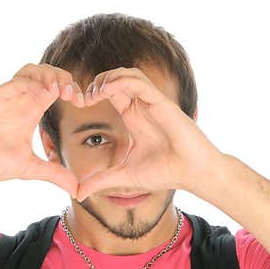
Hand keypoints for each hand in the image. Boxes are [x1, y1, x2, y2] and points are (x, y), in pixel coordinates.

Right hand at [0, 63, 85, 195]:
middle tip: (76, 96)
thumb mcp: (30, 169)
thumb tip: (77, 190)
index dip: (72, 90)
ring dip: (53, 75)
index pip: (57, 89)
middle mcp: (23, 100)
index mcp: (32, 110)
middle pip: (49, 74)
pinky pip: (20, 77)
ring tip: (63, 90)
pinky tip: (47, 91)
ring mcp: (11, 95)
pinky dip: (36, 79)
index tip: (83, 103)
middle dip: (66, 79)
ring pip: (35, 69)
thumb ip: (54, 175)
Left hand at [75, 67, 223, 201]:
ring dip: (109, 77)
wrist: (192, 174)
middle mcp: (142, 106)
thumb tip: (78, 193)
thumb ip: (101, 181)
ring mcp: (152, 103)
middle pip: (117, 77)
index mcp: (133, 116)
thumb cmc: (165, 172)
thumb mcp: (124, 176)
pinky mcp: (163, 104)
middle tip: (84, 96)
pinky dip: (122, 82)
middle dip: (97, 81)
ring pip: (129, 74)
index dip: (93, 92)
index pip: (110, 92)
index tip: (80, 104)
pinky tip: (106, 91)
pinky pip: (140, 84)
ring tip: (95, 92)